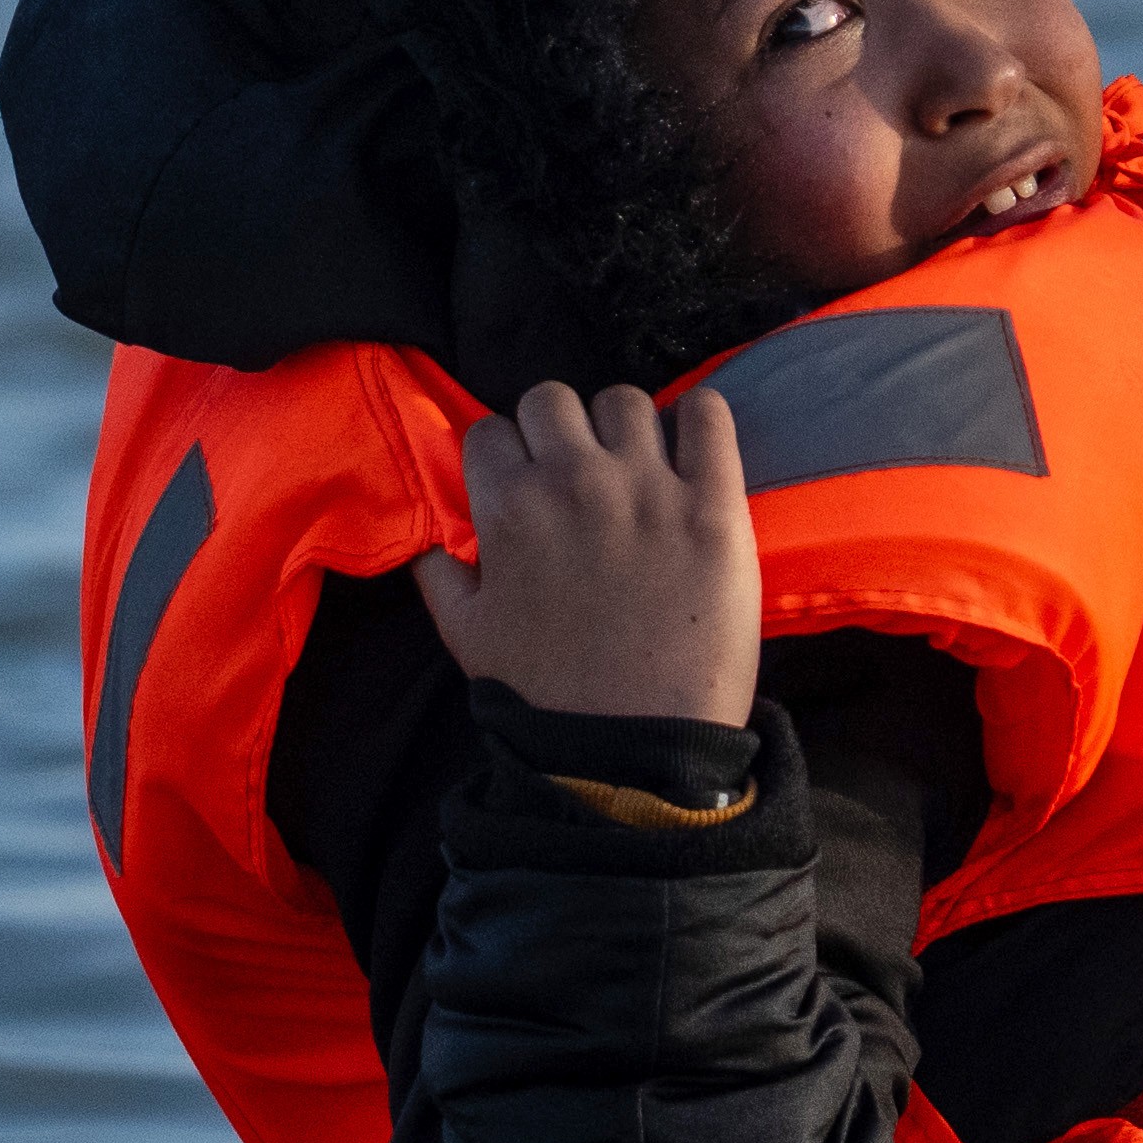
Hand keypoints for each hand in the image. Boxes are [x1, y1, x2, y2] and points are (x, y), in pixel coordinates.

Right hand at [415, 382, 759, 727]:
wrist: (635, 744)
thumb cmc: (544, 694)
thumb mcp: (466, 635)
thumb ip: (439, 573)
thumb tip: (429, 537)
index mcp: (508, 507)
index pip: (490, 429)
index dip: (504, 454)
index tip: (522, 481)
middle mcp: (573, 480)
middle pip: (552, 399)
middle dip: (557, 430)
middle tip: (577, 471)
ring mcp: (648, 487)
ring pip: (624, 400)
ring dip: (623, 425)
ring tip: (636, 465)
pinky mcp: (713, 504)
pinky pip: (707, 415)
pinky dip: (699, 417)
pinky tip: (692, 443)